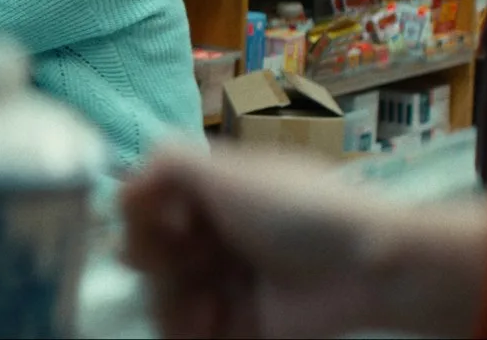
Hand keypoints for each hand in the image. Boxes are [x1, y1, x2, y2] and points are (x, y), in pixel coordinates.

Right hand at [118, 143, 486, 338]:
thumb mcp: (228, 170)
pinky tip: (213, 320)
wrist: (365, 268)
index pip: (144, 200)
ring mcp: (221, 282)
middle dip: (155, 257)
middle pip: (143, 249)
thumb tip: (122, 184)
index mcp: (210, 192)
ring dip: (173, 298)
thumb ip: (165, 163)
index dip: (142, 211)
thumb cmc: (296, 210)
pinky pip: (182, 329)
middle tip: (186, 258)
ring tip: (209, 301)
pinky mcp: (234, 325)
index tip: (170, 216)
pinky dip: (187, 326)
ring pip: (158, 294)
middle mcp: (211, 234)